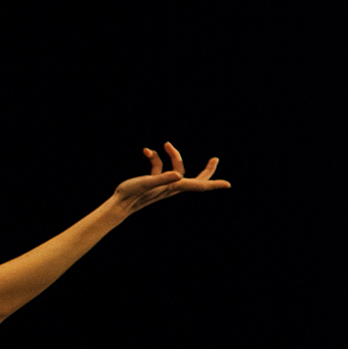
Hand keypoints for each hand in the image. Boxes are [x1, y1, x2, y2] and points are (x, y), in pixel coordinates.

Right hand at [114, 142, 230, 212]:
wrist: (120, 204)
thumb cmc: (132, 194)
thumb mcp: (147, 183)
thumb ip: (162, 178)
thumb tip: (178, 175)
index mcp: (174, 187)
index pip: (199, 185)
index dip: (214, 184)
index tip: (228, 184)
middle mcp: (172, 186)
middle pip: (195, 179)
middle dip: (206, 170)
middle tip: (215, 159)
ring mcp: (164, 184)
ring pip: (176, 168)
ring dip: (172, 155)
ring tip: (167, 144)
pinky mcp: (154, 182)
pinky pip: (159, 167)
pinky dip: (155, 158)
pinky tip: (146, 151)